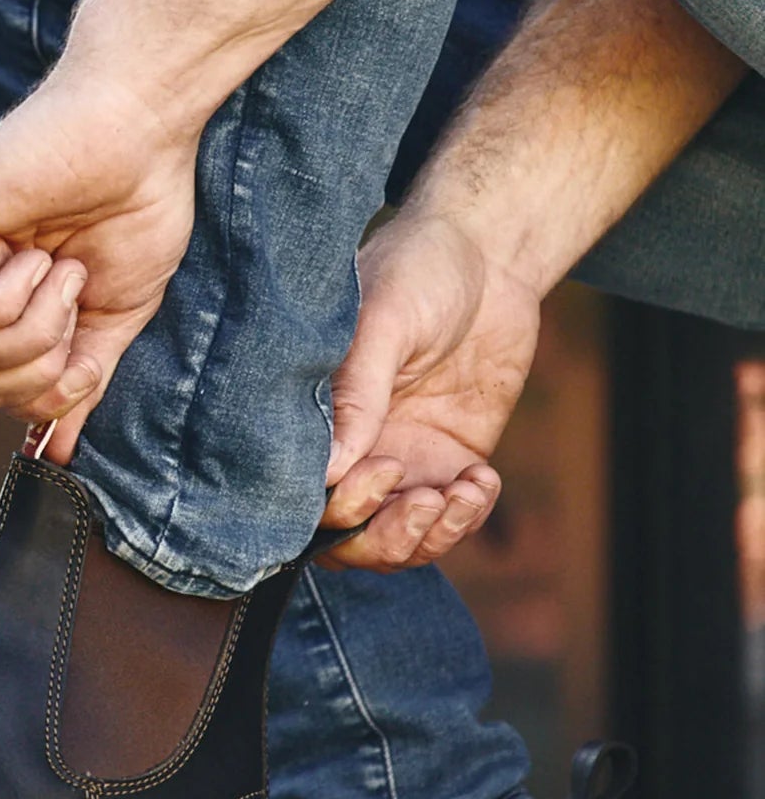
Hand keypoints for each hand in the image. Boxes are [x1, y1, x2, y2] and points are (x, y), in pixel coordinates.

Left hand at [0, 68, 199, 463]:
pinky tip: (37, 256)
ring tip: (63, 271)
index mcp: (2, 306)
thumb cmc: (137, 208)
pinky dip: (12, 299)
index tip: (82, 351)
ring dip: (35, 328)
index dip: (41, 395)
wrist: (144, 132)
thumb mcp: (112, 320)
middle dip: (38, 368)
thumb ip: (80, 381)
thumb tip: (58, 451)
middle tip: (74, 306)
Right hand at [319, 211, 541, 570]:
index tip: (382, 467)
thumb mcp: (382, 323)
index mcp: (318, 422)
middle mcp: (351, 453)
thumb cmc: (418, 270)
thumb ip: (357, 394)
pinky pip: (449, 521)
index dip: (340, 508)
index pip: (307, 499)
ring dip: (428, 537)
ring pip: (396, 544)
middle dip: (384, 538)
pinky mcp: (449, 462)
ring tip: (461, 492)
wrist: (489, 254)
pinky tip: (482, 479)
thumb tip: (331, 471)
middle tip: (424, 497)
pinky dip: (467, 518)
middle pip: (347, 541)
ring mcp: (401, 463)